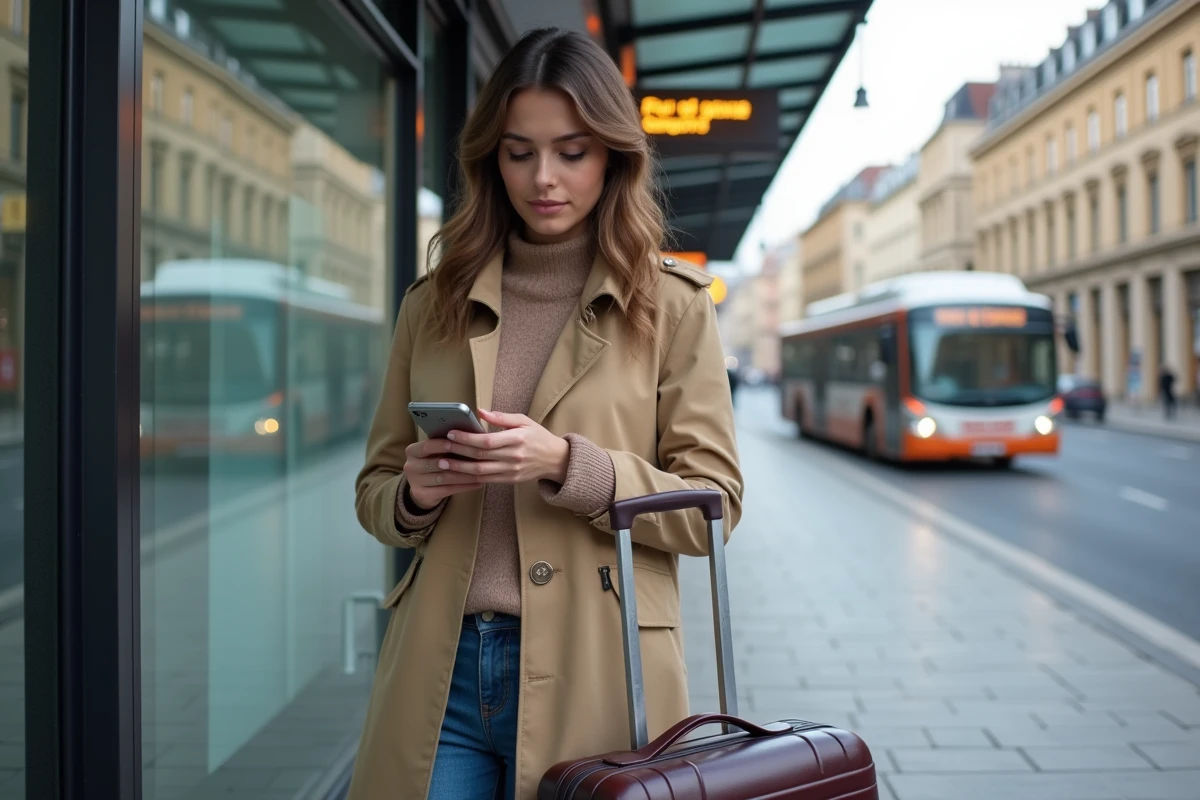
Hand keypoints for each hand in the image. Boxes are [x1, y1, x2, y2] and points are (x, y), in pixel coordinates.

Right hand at [402, 438, 484, 509]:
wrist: (423, 489)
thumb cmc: (435, 463)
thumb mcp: (435, 452)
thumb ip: (446, 444)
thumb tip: (469, 433)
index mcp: (412, 451)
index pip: (427, 446)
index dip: (443, 445)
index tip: (459, 442)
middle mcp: (410, 466)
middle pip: (437, 463)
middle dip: (458, 461)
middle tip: (477, 459)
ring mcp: (414, 482)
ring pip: (444, 478)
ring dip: (465, 475)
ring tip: (481, 472)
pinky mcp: (422, 495)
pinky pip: (447, 490)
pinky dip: (464, 486)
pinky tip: (477, 483)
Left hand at [437, 409, 569, 484]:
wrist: (555, 459)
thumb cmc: (538, 437)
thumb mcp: (524, 421)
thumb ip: (502, 417)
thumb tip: (480, 412)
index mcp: (518, 439)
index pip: (488, 440)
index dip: (467, 438)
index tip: (452, 433)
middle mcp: (515, 456)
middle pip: (481, 456)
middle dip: (458, 452)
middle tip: (441, 448)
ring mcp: (512, 470)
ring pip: (481, 471)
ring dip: (459, 468)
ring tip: (443, 463)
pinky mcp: (510, 480)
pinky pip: (486, 480)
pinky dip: (470, 477)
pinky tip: (457, 473)